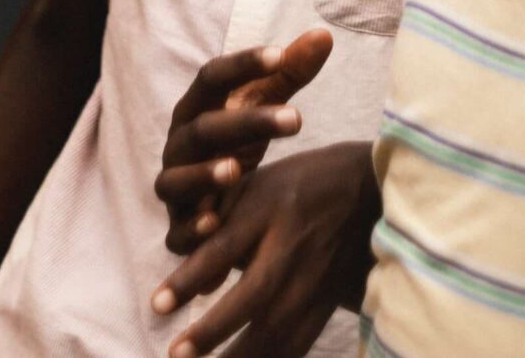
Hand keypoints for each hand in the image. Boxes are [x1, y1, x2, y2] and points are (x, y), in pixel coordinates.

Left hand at [149, 140, 377, 357]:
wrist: (368, 189)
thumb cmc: (300, 183)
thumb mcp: (259, 186)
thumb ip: (222, 224)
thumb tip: (195, 279)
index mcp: (269, 210)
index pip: (223, 248)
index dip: (189, 278)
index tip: (156, 305)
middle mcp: (292, 247)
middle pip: (252, 296)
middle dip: (213, 330)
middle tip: (175, 354)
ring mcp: (314, 280)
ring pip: (278, 329)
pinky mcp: (327, 302)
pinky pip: (299, 343)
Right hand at [156, 29, 333, 252]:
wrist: (213, 193)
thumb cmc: (238, 139)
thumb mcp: (263, 103)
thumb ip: (289, 72)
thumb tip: (324, 35)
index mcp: (197, 108)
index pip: (211, 77)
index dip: (241, 64)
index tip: (280, 55)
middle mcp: (180, 145)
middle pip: (203, 128)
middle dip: (246, 123)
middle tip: (296, 119)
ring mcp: (175, 187)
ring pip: (177, 179)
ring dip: (203, 174)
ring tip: (236, 169)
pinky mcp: (177, 228)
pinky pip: (176, 232)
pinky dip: (191, 230)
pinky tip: (214, 225)